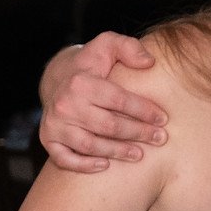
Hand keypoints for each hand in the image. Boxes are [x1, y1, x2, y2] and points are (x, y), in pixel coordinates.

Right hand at [36, 32, 165, 171]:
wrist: (57, 77)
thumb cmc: (91, 64)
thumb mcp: (108, 45)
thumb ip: (129, 48)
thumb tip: (149, 62)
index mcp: (81, 82)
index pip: (118, 100)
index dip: (143, 110)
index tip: (162, 119)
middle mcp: (65, 104)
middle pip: (108, 126)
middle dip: (138, 133)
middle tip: (159, 139)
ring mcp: (55, 124)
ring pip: (91, 145)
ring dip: (117, 152)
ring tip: (139, 154)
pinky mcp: (48, 139)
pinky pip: (65, 159)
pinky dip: (84, 165)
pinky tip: (105, 166)